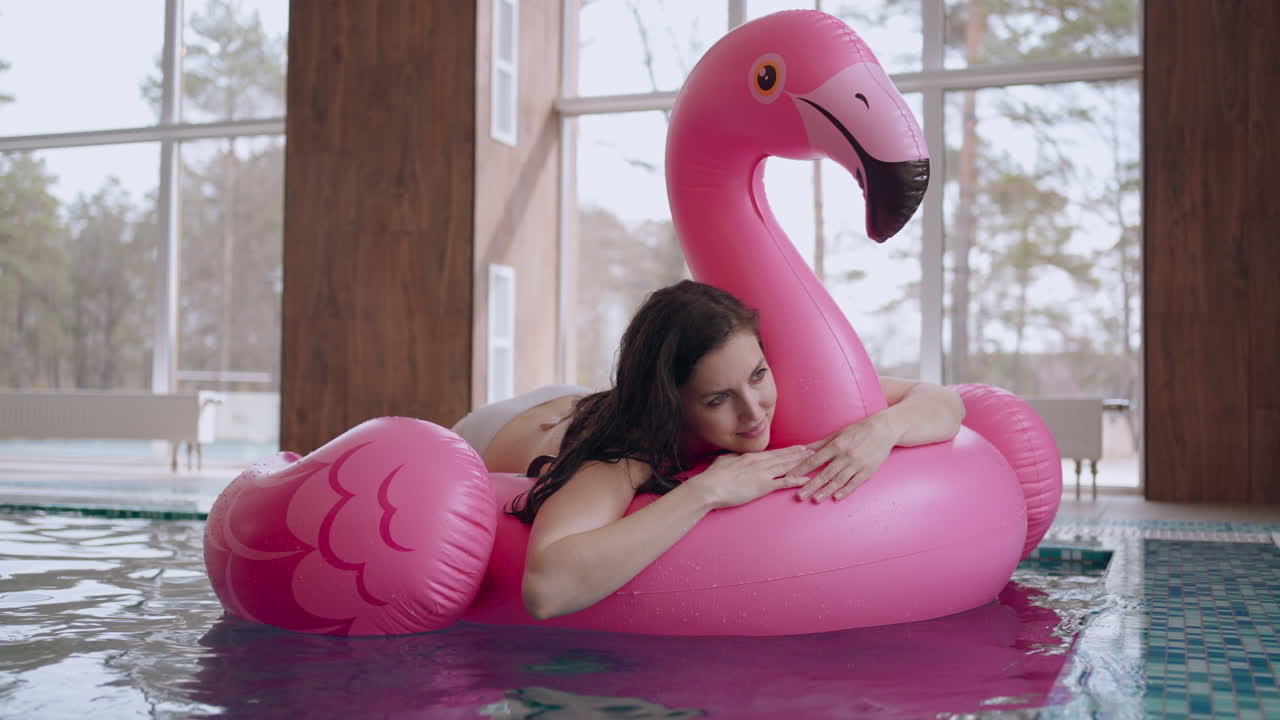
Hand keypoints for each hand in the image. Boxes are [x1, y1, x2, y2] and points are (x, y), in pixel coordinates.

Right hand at [688, 446, 813, 509]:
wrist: (710, 487)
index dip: (787, 450)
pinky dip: (796, 480)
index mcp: (751, 457)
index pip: (773, 453)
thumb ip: (733, 457)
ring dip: (801, 462)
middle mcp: (759, 462)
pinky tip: (806, 480)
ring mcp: (762, 473)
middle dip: (799, 453)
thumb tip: (736, 456)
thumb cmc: (713, 476)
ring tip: (814, 459)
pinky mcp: (763, 486)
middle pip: (784, 456)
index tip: (798, 447)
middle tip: (813, 449)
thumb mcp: (724, 461)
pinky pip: (783, 482)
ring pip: (786, 466)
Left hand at [788, 412, 898, 502]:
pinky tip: (836, 498)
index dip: (801, 469)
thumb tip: (803, 449)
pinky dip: (845, 491)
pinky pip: (854, 483)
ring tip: (815, 500)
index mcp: (836, 445)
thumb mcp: (838, 434)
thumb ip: (821, 443)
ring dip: (826, 491)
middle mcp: (845, 456)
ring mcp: (857, 464)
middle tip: (799, 496)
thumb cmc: (859, 430)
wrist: (884, 430)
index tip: (790, 477)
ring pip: (838, 480)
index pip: (815, 460)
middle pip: (825, 473)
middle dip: (810, 485)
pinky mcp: (868, 471)